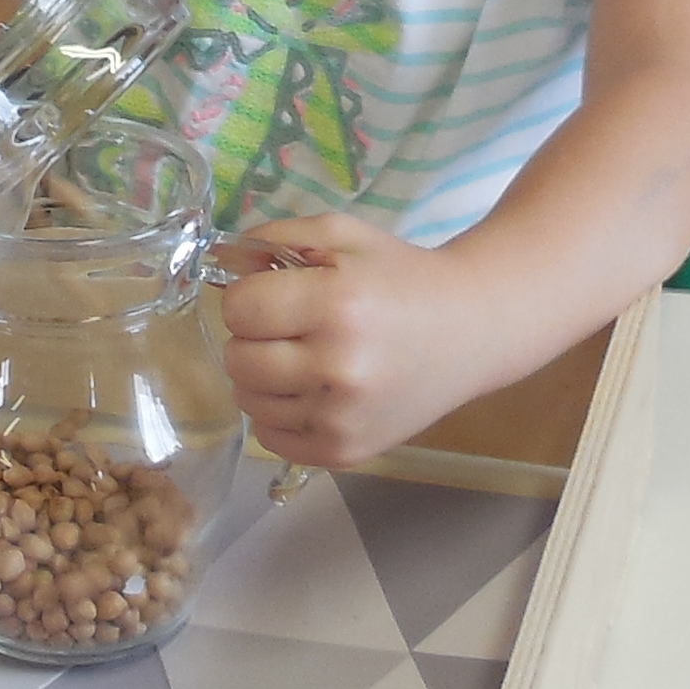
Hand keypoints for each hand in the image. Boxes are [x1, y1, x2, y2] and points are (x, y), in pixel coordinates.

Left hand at [217, 211, 504, 472]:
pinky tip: (314, 391)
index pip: (239, 309)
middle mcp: (338, 366)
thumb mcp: (342, 236)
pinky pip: (270, 438)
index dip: (250, 297)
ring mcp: (342, 417)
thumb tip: (219, 262)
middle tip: (291, 328)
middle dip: (254, 338)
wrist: (471, 331)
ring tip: (305, 359)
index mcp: (337, 303)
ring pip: (248, 401)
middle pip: (237, 359)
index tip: (278, 294)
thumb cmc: (401, 278)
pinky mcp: (345, 452)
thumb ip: (274, 238)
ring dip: (264, 378)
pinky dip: (280, 414)